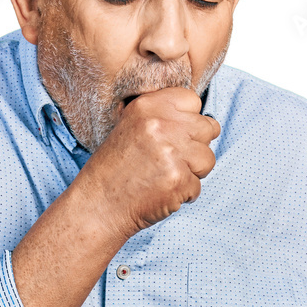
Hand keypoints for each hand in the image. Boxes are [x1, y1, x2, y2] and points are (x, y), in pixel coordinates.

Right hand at [77, 87, 219, 239]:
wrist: (98, 205)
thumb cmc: (114, 170)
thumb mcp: (132, 127)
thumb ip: (164, 118)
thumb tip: (204, 122)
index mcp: (148, 106)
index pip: (193, 101)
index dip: (188, 121)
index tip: (176, 135)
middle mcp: (161, 124)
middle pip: (208, 128)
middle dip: (196, 147)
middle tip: (171, 161)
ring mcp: (172, 152)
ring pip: (208, 159)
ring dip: (193, 172)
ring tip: (166, 177)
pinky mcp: (179, 179)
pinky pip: (198, 186)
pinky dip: (184, 194)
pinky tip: (162, 193)